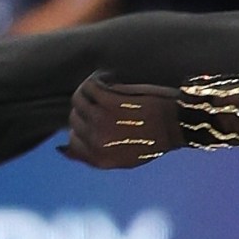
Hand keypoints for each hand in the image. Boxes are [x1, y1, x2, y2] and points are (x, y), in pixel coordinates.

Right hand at [62, 74, 181, 167]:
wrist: (178, 123)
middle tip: (101, 101)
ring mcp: (102, 121)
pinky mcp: (110, 103)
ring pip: (78, 101)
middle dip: (84, 109)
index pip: (71, 143)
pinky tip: (105, 78)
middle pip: (73, 120)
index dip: (79, 129)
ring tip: (101, 87)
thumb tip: (61, 148)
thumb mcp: (124, 159)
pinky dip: (95, 80)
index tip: (91, 120)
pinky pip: (89, 87)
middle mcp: (97, 142)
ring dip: (87, 91)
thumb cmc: (154, 139)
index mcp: (100, 159)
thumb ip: (92, 157)